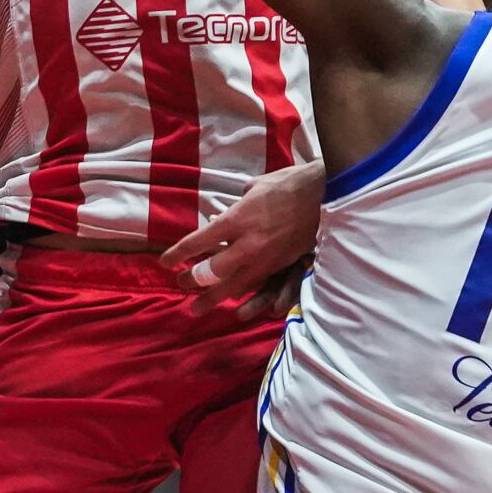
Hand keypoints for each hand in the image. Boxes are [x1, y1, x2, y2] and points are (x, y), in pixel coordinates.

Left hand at [164, 160, 322, 315]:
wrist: (327, 194)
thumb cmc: (289, 184)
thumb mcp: (256, 187)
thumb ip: (239, 203)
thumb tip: (228, 212)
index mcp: (237, 219)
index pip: (200, 240)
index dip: (179, 253)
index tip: (165, 262)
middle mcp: (248, 243)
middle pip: (213, 271)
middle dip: (194, 280)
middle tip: (181, 285)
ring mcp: (266, 258)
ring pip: (235, 286)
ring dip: (213, 298)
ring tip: (197, 308)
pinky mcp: (282, 265)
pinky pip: (257, 286)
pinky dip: (243, 295)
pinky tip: (233, 303)